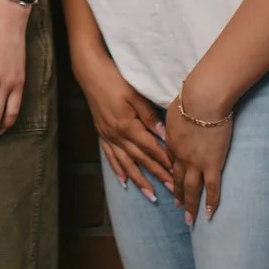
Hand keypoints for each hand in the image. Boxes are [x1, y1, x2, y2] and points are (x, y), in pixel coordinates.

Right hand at [73, 41, 171, 203]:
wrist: (90, 73)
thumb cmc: (114, 80)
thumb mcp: (135, 96)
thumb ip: (150, 117)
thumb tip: (164, 135)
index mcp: (127, 126)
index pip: (151, 148)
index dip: (165, 162)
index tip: (178, 174)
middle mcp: (117, 136)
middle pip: (141, 160)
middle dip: (157, 175)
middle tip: (172, 191)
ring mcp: (107, 136)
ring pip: (126, 163)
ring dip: (139, 180)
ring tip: (150, 196)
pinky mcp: (101, 133)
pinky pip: (111, 157)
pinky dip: (118, 170)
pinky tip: (124, 181)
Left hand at [164, 91, 234, 224]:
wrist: (203, 100)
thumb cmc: (190, 98)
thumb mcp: (175, 110)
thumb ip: (176, 120)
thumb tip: (178, 120)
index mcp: (170, 142)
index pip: (170, 162)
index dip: (171, 173)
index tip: (171, 182)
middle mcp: (180, 156)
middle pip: (177, 180)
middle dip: (177, 196)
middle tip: (177, 209)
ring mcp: (196, 162)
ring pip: (191, 189)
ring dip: (189, 206)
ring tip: (189, 219)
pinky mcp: (212, 164)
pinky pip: (211, 188)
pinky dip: (210, 202)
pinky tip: (210, 214)